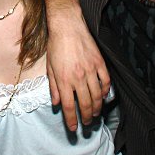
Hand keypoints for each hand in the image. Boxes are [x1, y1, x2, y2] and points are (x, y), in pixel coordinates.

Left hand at [46, 11, 110, 131]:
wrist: (68, 26)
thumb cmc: (56, 46)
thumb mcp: (49, 67)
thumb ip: (53, 87)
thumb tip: (55, 103)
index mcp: (64, 80)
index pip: (68, 106)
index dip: (71, 120)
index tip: (73, 128)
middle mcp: (78, 77)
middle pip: (84, 104)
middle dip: (85, 117)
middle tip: (86, 124)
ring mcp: (91, 70)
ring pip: (97, 96)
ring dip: (96, 108)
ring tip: (95, 114)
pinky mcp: (100, 63)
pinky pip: (106, 81)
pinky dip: (105, 91)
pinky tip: (102, 96)